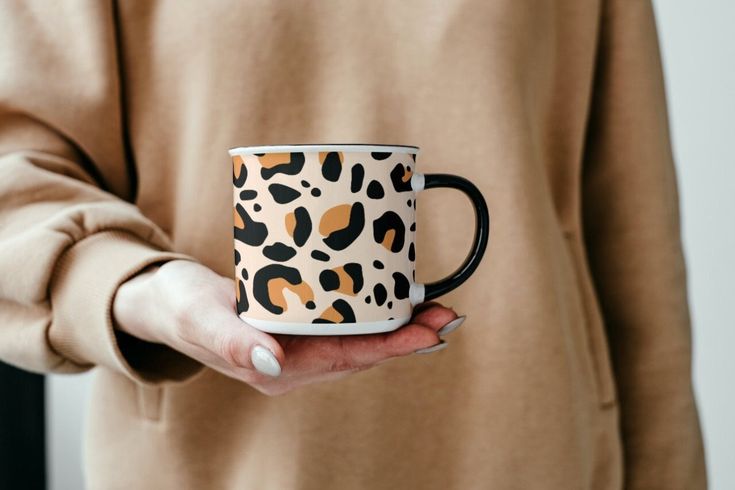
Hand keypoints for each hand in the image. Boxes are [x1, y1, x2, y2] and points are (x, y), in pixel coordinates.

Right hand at [112, 260, 464, 395]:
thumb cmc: (178, 307)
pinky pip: (341, 329)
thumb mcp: (201, 318)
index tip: (429, 330)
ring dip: (396, 329)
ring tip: (434, 311)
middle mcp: (290, 367)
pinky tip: (390, 304)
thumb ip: (234, 342)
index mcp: (274, 370)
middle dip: (407, 338)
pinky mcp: (291, 332)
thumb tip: (273, 363)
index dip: (391, 345)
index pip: (345, 358)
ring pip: (356, 343)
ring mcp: (292, 351)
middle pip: (361, 353)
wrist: (160, 303)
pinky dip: (370, 317)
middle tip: (447, 315)